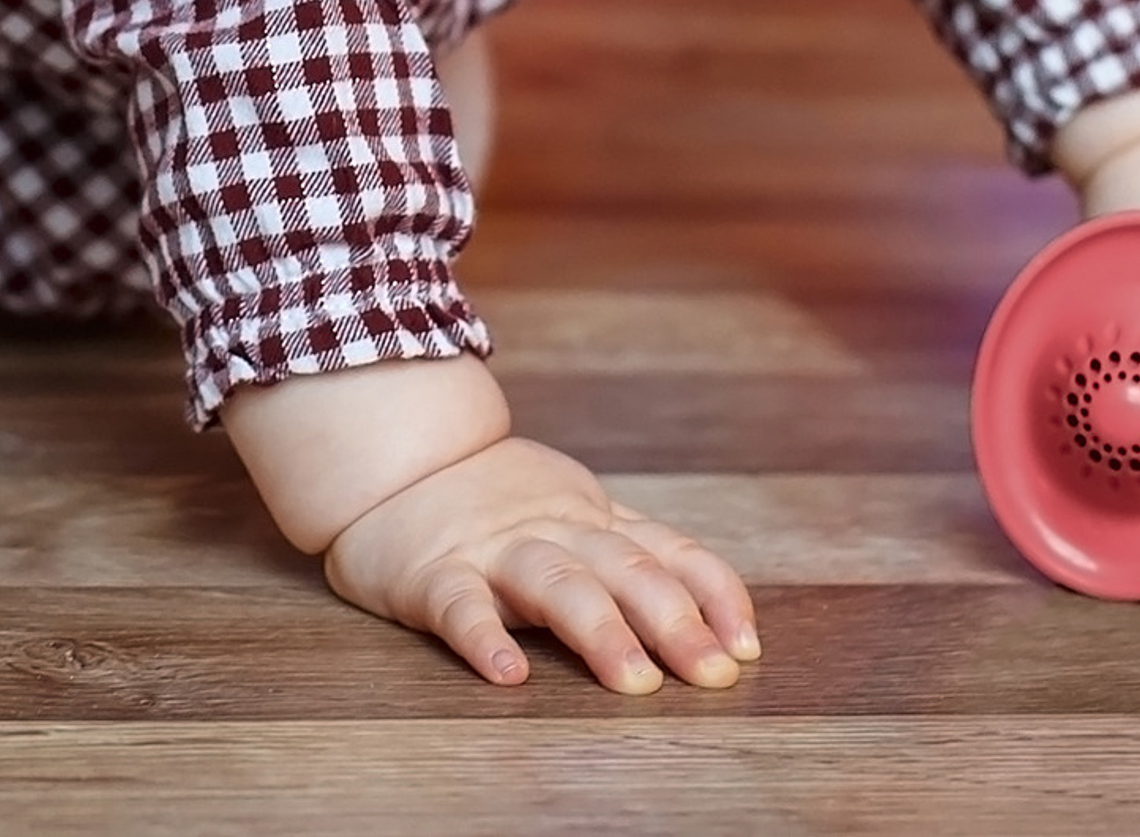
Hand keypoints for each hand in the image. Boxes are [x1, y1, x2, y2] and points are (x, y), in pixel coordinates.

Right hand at [322, 433, 758, 693]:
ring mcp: (493, 549)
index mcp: (590, 519)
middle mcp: (552, 530)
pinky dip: (484, 638)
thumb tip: (718, 620)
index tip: (745, 646)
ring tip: (635, 682)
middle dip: (673, 621)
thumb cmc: (492, 500)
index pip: (668, 551)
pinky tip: (507, 673)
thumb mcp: (569, 509)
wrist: (393, 457)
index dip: (712, 595)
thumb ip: (627, 551)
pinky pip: (461, 605)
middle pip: (623, 568)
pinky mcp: (434, 573)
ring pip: (555, 583)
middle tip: (711, 675)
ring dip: (600, 630)